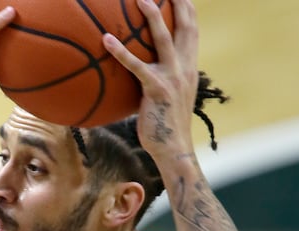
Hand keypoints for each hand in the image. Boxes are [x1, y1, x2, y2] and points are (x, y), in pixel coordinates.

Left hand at [103, 0, 198, 161]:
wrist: (173, 149)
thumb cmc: (165, 125)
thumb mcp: (168, 96)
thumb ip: (160, 78)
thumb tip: (142, 70)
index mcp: (189, 68)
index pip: (192, 31)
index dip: (188, 10)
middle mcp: (185, 68)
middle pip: (185, 27)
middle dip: (179, 4)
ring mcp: (173, 78)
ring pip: (164, 39)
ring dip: (153, 17)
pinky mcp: (157, 89)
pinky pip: (137, 66)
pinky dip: (121, 52)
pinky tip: (106, 40)